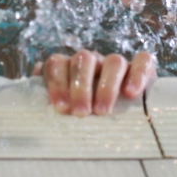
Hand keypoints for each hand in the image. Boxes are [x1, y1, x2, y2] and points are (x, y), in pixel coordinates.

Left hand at [35, 50, 156, 115]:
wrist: (123, 117)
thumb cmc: (84, 117)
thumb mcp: (66, 111)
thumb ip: (51, 105)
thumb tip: (32, 106)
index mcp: (69, 67)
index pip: (57, 62)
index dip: (56, 82)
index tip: (60, 108)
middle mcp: (92, 61)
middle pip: (83, 59)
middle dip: (80, 86)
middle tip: (81, 113)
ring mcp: (116, 63)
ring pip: (113, 61)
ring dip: (106, 86)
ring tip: (102, 111)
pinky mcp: (143, 68)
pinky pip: (143, 61)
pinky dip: (138, 75)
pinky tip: (131, 94)